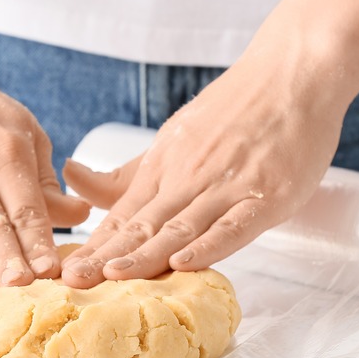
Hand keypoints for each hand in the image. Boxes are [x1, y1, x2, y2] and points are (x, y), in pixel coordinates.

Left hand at [61, 56, 349, 287]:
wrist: (292, 75)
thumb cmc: (233, 110)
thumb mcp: (172, 138)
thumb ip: (126, 172)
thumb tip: (71, 176)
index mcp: (164, 166)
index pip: (122, 214)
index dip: (94, 245)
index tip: (66, 271)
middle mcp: (188, 177)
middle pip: (143, 225)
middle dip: (106, 256)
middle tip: (73, 282)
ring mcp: (227, 187)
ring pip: (180, 228)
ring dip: (146, 253)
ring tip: (113, 276)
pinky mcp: (266, 195)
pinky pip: (233, 225)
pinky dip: (209, 246)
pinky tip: (184, 263)